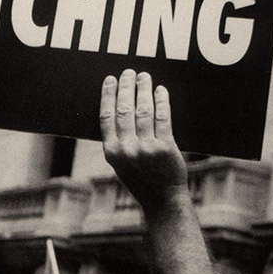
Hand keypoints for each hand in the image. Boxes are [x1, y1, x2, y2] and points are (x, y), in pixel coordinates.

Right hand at [99, 69, 188, 214]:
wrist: (163, 200)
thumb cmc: (142, 180)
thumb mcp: (121, 164)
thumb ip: (118, 141)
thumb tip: (119, 108)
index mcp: (112, 152)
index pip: (107, 116)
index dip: (108, 95)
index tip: (110, 80)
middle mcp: (127, 149)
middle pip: (124, 109)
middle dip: (126, 87)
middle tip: (128, 72)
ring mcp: (147, 148)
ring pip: (143, 110)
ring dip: (143, 90)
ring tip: (144, 77)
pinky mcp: (165, 147)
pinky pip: (163, 118)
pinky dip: (161, 101)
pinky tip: (160, 91)